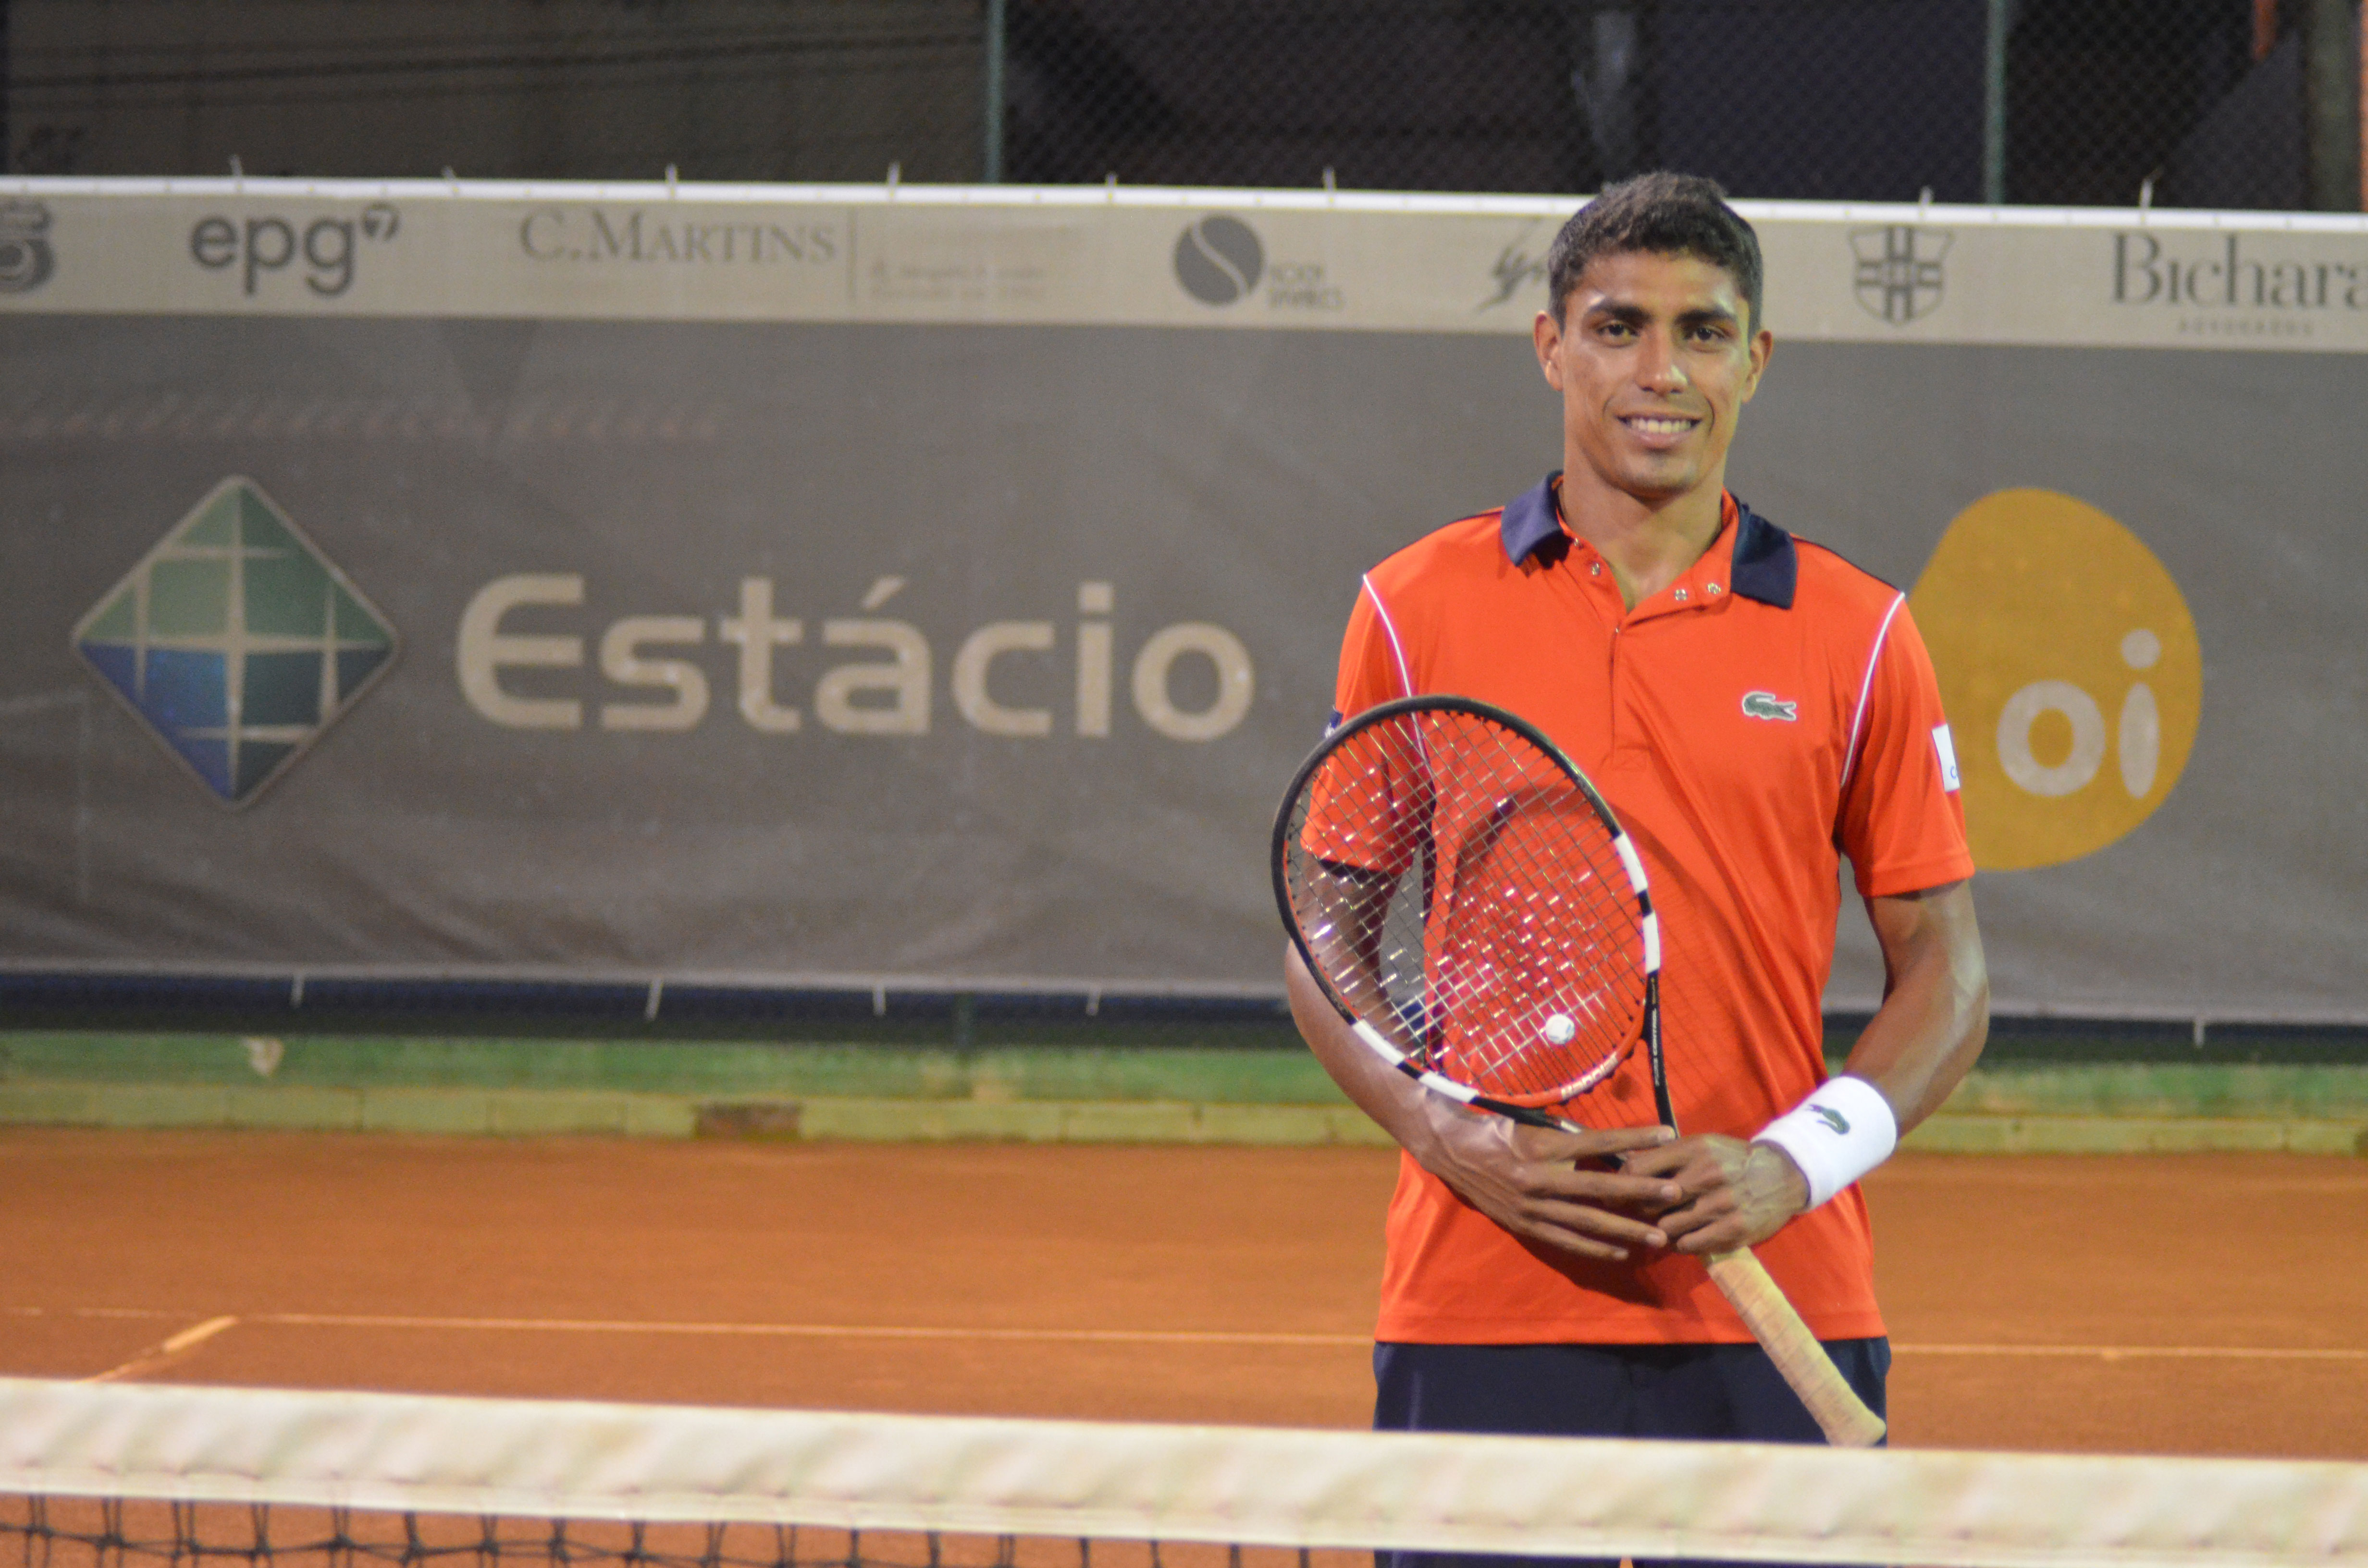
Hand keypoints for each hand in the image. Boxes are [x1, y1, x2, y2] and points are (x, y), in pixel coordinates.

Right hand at [1410, 1102, 1684, 1262]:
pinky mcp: (1526, 1227)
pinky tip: (1622, 1253)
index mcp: (1543, 1149)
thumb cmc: (1499, 1133)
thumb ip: (1572, 1140)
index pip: (1598, 1143)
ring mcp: (1532, 1208)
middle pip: (1600, 1189)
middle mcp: (1540, 1181)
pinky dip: (1596, 1249)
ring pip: (1587, 1223)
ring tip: (1658, 1236)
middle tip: (1674, 1195)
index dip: (1633, 1139)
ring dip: (1626, 1231)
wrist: (1454, 1154)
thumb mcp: (1536, 1128)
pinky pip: (1567, 1242)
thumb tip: (1615, 1148)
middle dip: (1640, 1194)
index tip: (1666, 1135)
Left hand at [1622, 1134, 1809, 1253]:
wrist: (1782, 1176)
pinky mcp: (1733, 1230)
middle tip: (1638, 1212)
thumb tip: (1625, 1164)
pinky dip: (1681, 1243)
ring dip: (1661, 1229)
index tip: (1616, 1192)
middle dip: (1640, 1209)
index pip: (1641, 1168)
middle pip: (1650, 1201)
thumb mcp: (1701, 1146)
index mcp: (1694, 1149)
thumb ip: (1667, 1155)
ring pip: (1667, 1227)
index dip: (1622, 1183)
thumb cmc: (1732, 1160)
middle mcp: (1706, 1175)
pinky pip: (1688, 1245)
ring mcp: (1721, 1205)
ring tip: (1664, 1225)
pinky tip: (1685, 1236)